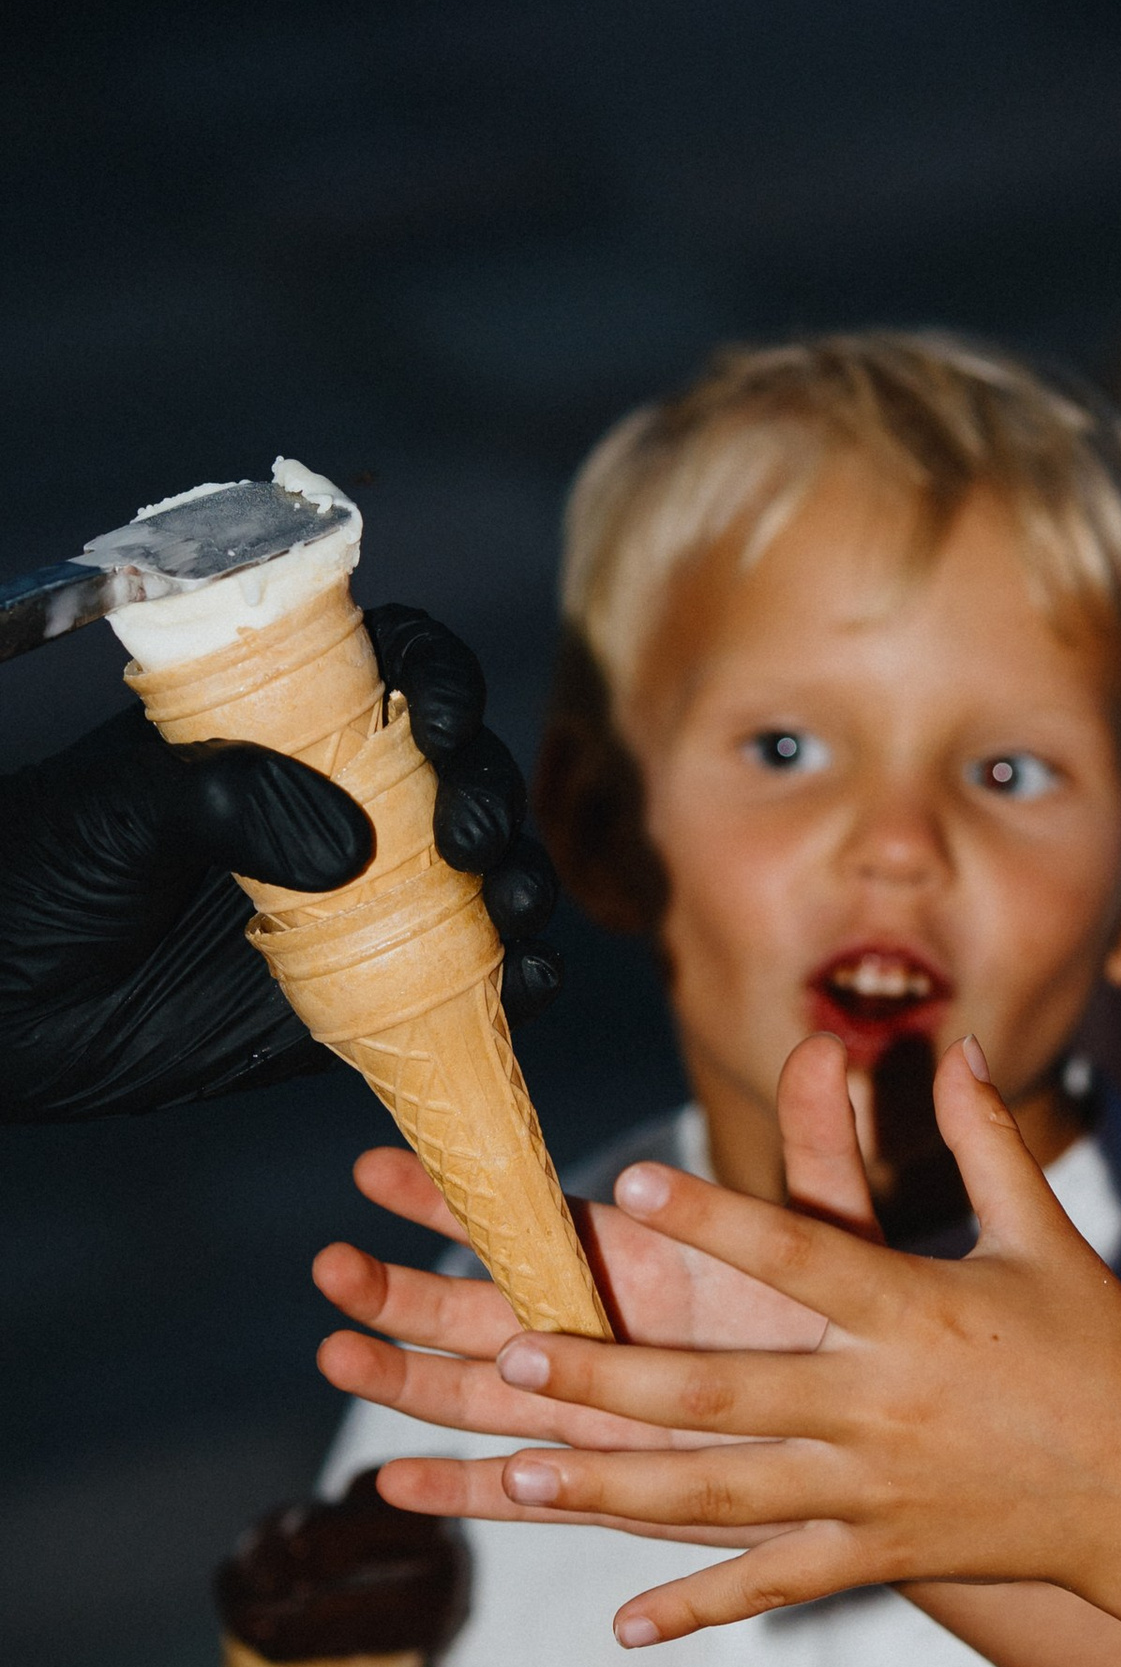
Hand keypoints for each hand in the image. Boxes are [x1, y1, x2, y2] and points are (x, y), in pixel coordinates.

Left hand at [0, 601, 559, 1120]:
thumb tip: (347, 847)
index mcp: (286, 728)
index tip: (442, 721)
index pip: (399, 669)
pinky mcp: (369, 997)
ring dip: (526, 886)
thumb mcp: (110, 811)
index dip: (446, 679)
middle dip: (494, 797)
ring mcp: (364, 902)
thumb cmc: (35, 876)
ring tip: (516, 916)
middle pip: (465, 773)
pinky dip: (514, 985)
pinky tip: (522, 987)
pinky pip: (466, 985)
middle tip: (472, 842)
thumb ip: (218, 800)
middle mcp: (343, 804)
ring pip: (486, 878)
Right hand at [310, 1137, 840, 1546]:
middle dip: (402, 1289)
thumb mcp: (831, 1234)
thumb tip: (829, 1043)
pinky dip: (460, 1490)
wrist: (881, 1428)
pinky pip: (521, 1490)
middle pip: (478, 1308)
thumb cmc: (846, 1322)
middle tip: (331, 1267)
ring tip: (338, 1354)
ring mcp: (592, 1408)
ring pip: (479, 1394)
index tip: (379, 1165)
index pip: (528, 1221)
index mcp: (634, 1261)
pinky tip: (396, 1484)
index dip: (454, 1197)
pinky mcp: (609, 1482)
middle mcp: (596, 1331)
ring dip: (406, 1378)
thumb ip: (817, 1145)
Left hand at [326, 1036, 1120, 1638]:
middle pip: (723, 1390)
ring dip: (615, 1486)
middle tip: (513, 1349)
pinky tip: (620, 1621)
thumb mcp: (1043, 1237)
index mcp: (913, 1313)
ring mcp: (871, 1492)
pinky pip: (773, 1582)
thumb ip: (983, 1139)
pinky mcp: (876, 1554)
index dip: (711, 1217)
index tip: (627, 1182)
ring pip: (721, 1494)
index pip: (796, 1255)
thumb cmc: (1099, 1351)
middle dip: (613, 1374)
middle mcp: (878, 1406)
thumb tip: (958, 1040)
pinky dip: (698, 1606)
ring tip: (520, 1469)